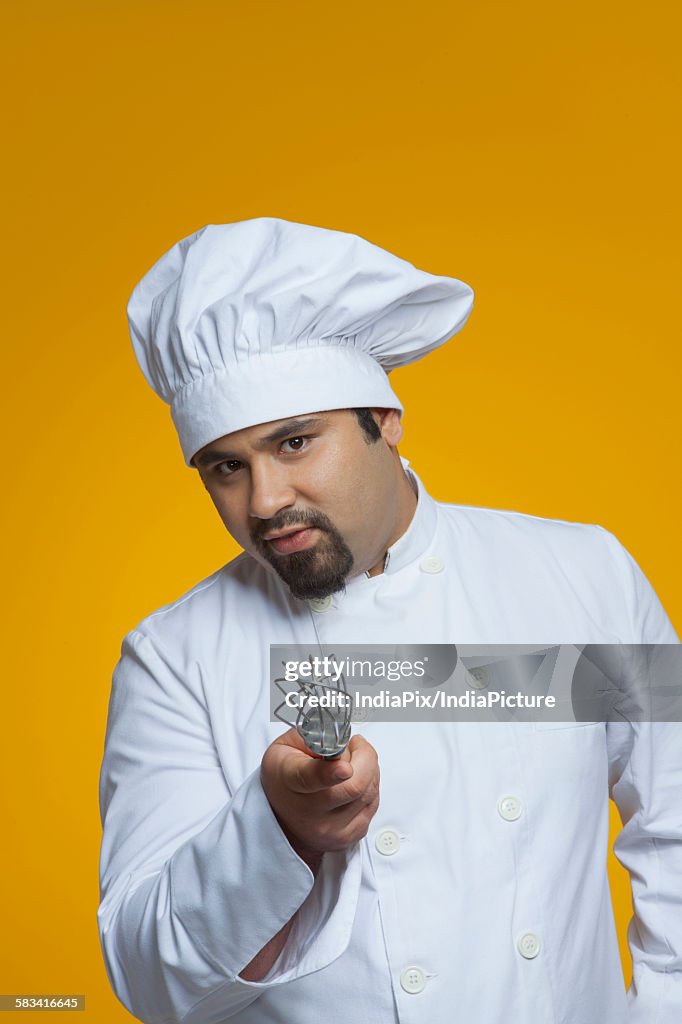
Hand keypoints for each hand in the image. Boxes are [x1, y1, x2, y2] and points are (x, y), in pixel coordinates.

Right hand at [260, 728, 379, 867]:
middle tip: (354, 745)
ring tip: (352, 763)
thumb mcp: (286, 746)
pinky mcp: (349, 837)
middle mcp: (311, 811)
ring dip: (368, 770)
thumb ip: (313, 737)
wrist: (283, 821)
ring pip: (369, 791)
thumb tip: (341, 740)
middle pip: (354, 785)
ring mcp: (331, 828)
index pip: (311, 778)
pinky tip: (355, 781)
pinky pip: (373, 803)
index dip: (330, 773)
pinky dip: (370, 786)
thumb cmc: (285, 777)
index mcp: (291, 780)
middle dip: (364, 755)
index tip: (344, 767)